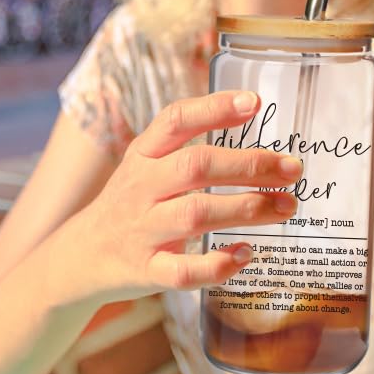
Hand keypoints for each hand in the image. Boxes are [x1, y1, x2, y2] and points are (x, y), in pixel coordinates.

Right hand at [70, 89, 300, 301]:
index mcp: (144, 154)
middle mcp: (141, 187)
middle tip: (292, 169)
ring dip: (246, 209)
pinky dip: (218, 264)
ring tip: (286, 206)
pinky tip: (246, 254)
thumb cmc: (133, 202)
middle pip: (195, 166)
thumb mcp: (147, 163)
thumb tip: (254, 121)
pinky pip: (183, 271)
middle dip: (249, 165)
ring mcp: (142, 230)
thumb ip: (189, 145)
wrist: (81, 256)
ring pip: (195, 215)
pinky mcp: (146, 270)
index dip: (213, 108)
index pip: (175, 120)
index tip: (254, 102)